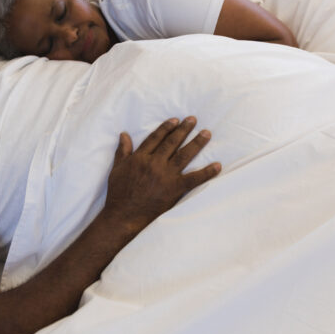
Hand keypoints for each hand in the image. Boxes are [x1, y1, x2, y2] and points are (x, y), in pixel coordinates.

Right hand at [104, 117, 220, 231]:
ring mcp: (165, 175)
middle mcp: (154, 163)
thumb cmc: (119, 192)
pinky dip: (207, 172)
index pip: (155, 138)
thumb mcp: (117, 168)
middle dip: (183, 130)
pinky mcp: (175, 188)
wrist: (124, 213)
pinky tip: (217, 166)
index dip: (166, 128)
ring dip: (197, 143)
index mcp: (140, 157)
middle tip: (193, 120)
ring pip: (184, 155)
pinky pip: (194, 179)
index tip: (175, 120)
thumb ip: (122, 150)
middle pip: (171, 143)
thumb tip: (124, 134)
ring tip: (206, 133)